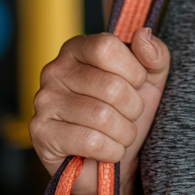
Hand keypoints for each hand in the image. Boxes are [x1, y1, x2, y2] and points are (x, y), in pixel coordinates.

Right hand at [30, 28, 170, 194]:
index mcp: (78, 48)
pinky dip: (110, 150)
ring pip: (102, 116)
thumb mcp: (151, 78)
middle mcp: (54, 70)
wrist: (112, 161)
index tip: (138, 84)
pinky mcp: (41, 133)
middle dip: (133, 108)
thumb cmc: (127, 112)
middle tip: (130, 116)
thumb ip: (154, 53)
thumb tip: (143, 33)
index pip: (107, 47)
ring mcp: (44, 102)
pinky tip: (109, 150)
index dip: (134, 70)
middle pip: (110, 85)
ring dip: (124, 132)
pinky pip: (90, 141)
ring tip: (121, 134)